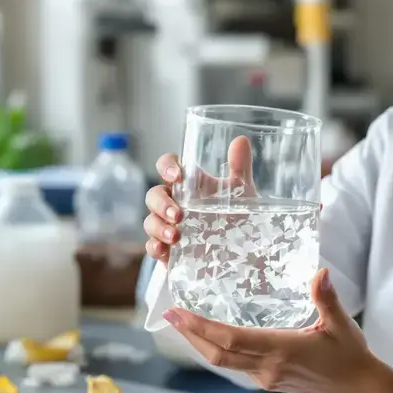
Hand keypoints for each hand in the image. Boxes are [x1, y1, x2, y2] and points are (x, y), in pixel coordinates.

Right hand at [144, 136, 256, 264]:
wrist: (243, 252)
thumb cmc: (238, 216)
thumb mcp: (242, 192)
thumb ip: (240, 167)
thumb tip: (241, 140)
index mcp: (189, 185)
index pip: (168, 167)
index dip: (167, 167)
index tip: (176, 175)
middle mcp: (175, 203)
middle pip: (154, 195)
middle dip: (162, 203)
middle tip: (179, 214)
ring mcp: (169, 226)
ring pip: (150, 221)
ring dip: (158, 226)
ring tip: (175, 236)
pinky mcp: (169, 250)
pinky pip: (152, 246)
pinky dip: (154, 247)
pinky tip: (165, 251)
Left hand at [162, 268, 392, 392]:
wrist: (356, 387)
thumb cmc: (349, 354)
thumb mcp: (340, 323)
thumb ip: (326, 298)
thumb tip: (319, 272)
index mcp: (281, 350)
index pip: (231, 340)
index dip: (201, 327)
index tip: (179, 313)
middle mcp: (267, 367)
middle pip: (216, 354)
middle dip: (190, 334)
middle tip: (169, 314)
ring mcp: (265, 377)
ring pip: (222, 361)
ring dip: (200, 342)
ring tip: (183, 322)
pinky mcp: (267, 380)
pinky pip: (234, 365)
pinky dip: (217, 348)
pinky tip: (211, 335)